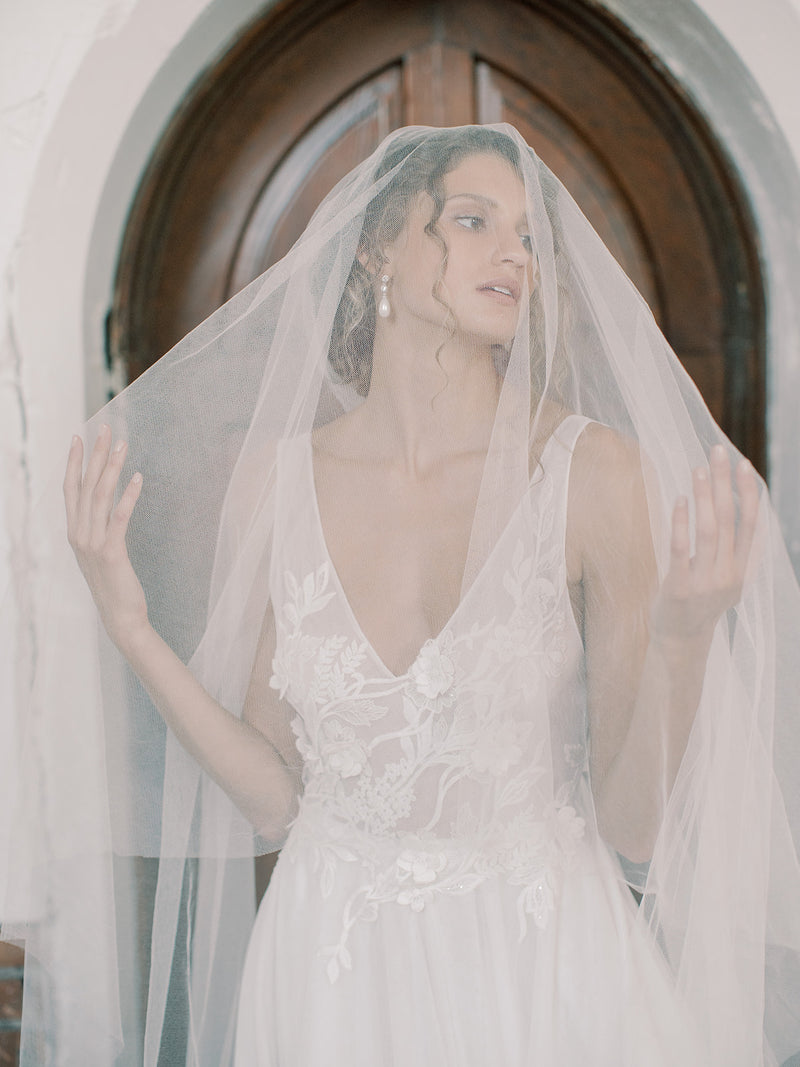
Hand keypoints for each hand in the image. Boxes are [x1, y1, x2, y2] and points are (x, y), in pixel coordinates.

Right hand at [63, 424, 148, 650]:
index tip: (79, 437)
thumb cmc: (114, 584)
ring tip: (123, 445)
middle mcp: (79, 534)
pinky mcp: (112, 552)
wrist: (120, 616)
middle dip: (95, 455)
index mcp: (74, 532)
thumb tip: (102, 506)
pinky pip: (119, 517)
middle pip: (85, 485)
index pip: (71, 489)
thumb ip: (97, 529)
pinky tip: (138, 477)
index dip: (75, 462)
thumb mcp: (99, 552)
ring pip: (100, 496)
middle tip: (105, 428)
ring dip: (112, 468)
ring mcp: (93, 543)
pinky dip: (128, 495)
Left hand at [652, 444, 759, 648]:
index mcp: (741, 570)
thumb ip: (727, 548)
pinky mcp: (680, 589)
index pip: (750, 524)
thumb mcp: (722, 576)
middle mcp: (729, 575)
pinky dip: (682, 523)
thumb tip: (724, 506)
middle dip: (724, 483)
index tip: (743, 464)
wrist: (680, 640)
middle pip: (729, 520)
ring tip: (698, 470)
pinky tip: (680, 500)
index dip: (748, 493)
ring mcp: (706, 583)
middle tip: (716, 452)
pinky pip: (681, 550)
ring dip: (704, 497)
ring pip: (709, 531)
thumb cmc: (697, 600)